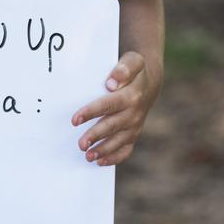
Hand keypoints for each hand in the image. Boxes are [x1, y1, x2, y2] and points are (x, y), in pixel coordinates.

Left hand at [71, 51, 154, 166]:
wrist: (148, 82)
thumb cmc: (134, 70)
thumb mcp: (133, 61)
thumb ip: (123, 69)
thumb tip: (111, 83)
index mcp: (131, 96)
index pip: (108, 105)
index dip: (91, 112)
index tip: (75, 119)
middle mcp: (134, 113)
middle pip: (111, 126)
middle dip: (95, 136)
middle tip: (81, 144)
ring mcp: (134, 126)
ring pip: (118, 141)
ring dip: (103, 150)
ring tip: (88, 156)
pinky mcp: (133, 134)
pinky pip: (126, 150)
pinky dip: (114, 158)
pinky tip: (100, 162)